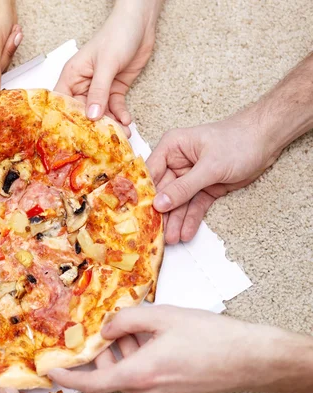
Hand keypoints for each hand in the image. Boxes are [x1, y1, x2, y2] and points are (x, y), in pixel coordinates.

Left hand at [48, 305, 282, 392]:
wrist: (251, 358)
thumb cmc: (211, 337)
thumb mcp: (162, 317)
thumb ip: (125, 320)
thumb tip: (105, 328)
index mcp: (140, 375)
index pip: (92, 384)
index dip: (68, 378)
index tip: (50, 371)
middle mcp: (147, 392)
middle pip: (110, 373)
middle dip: (106, 349)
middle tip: (114, 323)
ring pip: (126, 373)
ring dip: (125, 350)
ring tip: (144, 326)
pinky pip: (142, 376)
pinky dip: (139, 357)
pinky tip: (155, 337)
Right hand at [55, 0, 162, 131]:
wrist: (142, 23)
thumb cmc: (118, 34)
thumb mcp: (107, 64)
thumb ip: (99, 91)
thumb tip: (91, 116)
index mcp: (73, 75)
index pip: (63, 101)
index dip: (65, 119)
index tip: (72, 136)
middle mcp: (83, 84)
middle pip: (83, 112)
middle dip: (93, 126)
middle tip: (101, 141)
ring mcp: (99, 88)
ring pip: (101, 112)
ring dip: (111, 123)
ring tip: (121, 133)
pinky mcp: (115, 89)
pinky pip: (115, 107)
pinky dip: (121, 115)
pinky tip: (127, 121)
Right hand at [146, 117, 282, 243]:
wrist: (267, 141)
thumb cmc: (238, 141)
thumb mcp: (210, 166)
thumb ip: (184, 187)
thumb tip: (159, 204)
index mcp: (172, 148)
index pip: (150, 173)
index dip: (143, 194)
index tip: (137, 214)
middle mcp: (176, 163)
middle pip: (162, 192)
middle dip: (161, 213)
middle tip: (155, 233)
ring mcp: (190, 177)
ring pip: (178, 203)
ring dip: (175, 221)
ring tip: (172, 240)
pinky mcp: (204, 189)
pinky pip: (194, 206)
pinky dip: (191, 220)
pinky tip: (186, 233)